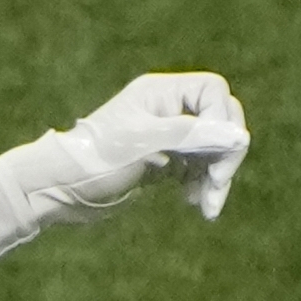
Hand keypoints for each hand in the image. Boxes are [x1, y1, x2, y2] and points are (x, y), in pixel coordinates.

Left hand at [0, 71, 250, 228]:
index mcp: (160, 93)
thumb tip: (241, 136)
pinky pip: (199, 168)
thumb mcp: (144, 144)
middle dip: (224, 155)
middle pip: (220, 121)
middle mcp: (166, 109)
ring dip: (216, 176)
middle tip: (218, 186)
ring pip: (213, 149)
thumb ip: (193, 136)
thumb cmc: (94, 160)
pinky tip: (194, 203)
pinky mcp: (164, 161)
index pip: (214, 93)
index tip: (219, 156)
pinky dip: (202, 185)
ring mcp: (167, 136)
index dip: (224, 122)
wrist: (58, 191)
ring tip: (208, 206)